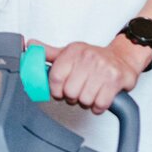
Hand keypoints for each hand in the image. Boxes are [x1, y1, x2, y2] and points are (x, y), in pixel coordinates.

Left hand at [32, 37, 148, 114]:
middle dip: (73, 96)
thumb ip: (48, 52)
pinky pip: (99, 105)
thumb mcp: (70, 53)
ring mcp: (103, 68)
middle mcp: (88, 57)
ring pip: (84, 101)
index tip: (60, 89)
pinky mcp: (115, 80)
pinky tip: (100, 96)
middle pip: (69, 93)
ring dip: (87, 102)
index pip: (55, 78)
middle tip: (79, 89)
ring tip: (91, 91)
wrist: (122, 58)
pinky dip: (98, 106)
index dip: (56, 90)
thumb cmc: (93, 58)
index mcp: (74, 51)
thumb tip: (29, 46)